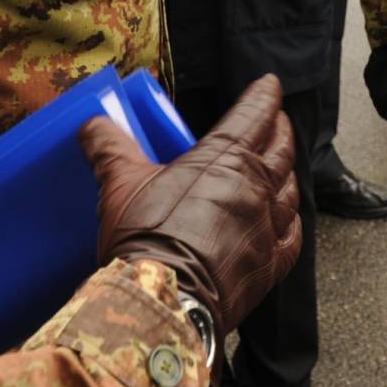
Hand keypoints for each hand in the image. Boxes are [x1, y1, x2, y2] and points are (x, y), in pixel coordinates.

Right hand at [80, 74, 301, 337]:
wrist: (162, 303)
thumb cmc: (145, 238)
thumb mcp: (121, 184)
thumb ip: (111, 148)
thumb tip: (93, 123)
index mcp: (226, 158)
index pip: (255, 115)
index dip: (265, 96)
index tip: (271, 84)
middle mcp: (256, 186)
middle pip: (280, 148)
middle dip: (280, 130)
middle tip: (277, 121)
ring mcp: (268, 226)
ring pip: (290, 189)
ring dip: (287, 172)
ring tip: (282, 165)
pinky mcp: (271, 264)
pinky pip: (293, 236)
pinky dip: (292, 223)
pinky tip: (288, 219)